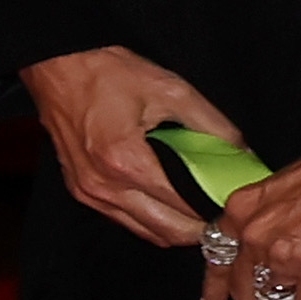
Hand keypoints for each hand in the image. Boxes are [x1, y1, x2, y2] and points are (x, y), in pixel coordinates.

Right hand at [18, 45, 245, 248]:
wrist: (57, 66)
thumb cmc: (107, 73)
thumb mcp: (171, 90)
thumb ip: (214, 126)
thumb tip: (244, 156)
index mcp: (127, 161)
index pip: (186, 209)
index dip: (217, 212)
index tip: (237, 207)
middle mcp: (104, 185)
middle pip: (168, 233)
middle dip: (202, 230)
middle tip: (223, 213)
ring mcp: (89, 192)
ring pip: (147, 233)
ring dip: (176, 228)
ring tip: (198, 208)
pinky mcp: (81, 190)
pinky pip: (125, 220)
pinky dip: (151, 219)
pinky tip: (166, 200)